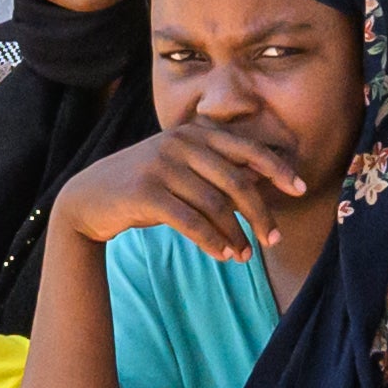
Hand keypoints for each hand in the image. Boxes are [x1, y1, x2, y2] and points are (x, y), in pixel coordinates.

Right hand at [55, 121, 317, 265]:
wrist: (88, 197)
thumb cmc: (146, 186)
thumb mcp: (180, 167)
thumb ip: (215, 169)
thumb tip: (264, 185)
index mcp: (194, 132)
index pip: (246, 148)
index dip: (277, 168)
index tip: (300, 188)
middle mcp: (180, 143)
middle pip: (237, 181)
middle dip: (261, 213)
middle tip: (274, 239)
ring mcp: (162, 165)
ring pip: (216, 205)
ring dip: (236, 234)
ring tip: (245, 255)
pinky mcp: (146, 192)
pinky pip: (191, 221)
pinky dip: (213, 241)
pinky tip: (225, 254)